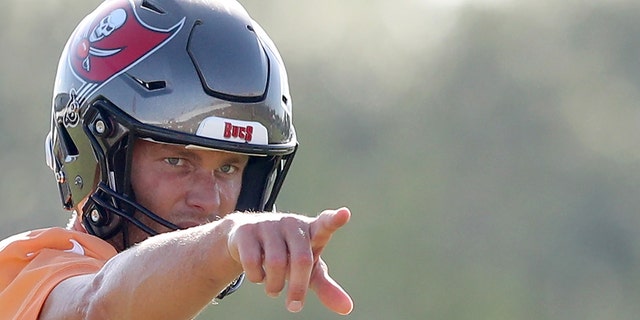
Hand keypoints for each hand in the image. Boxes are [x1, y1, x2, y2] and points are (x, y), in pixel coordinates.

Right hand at [226, 207, 352, 314]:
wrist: (245, 238)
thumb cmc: (287, 254)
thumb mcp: (308, 270)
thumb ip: (326, 287)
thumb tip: (347, 309)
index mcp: (311, 230)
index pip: (325, 224)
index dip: (335, 220)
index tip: (345, 214)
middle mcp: (292, 223)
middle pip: (301, 259)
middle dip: (298, 288)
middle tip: (294, 306)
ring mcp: (269, 224)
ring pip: (276, 263)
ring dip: (274, 286)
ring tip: (273, 289)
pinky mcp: (246, 230)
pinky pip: (253, 261)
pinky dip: (256, 278)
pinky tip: (258, 276)